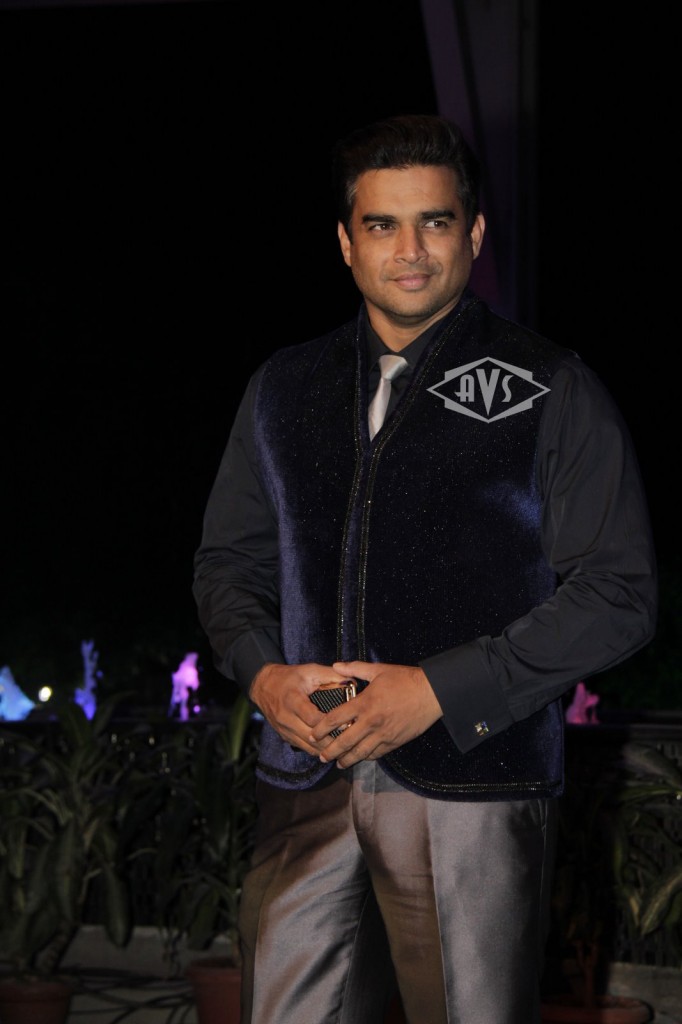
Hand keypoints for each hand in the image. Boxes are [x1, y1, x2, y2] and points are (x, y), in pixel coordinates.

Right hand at [249, 662, 353, 754]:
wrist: (263, 686)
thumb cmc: (289, 677)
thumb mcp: (309, 670)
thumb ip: (331, 675)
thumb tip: (352, 681)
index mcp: (293, 700)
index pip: (312, 718)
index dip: (331, 723)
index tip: (347, 723)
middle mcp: (286, 718)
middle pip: (312, 738)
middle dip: (332, 741)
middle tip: (351, 741)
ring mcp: (284, 730)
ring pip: (309, 747)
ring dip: (327, 750)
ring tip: (345, 748)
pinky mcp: (285, 737)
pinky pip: (304, 748)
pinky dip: (318, 750)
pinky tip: (331, 748)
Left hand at [309, 661, 442, 768]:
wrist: (432, 693)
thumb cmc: (405, 679)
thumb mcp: (379, 670)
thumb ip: (355, 669)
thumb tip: (336, 666)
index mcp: (364, 703)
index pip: (336, 719)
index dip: (321, 729)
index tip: (313, 735)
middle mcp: (371, 722)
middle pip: (344, 741)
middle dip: (330, 751)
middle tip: (321, 756)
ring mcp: (383, 734)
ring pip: (360, 752)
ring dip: (347, 759)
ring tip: (338, 763)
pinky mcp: (394, 742)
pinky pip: (376, 753)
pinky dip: (366, 757)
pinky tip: (360, 758)